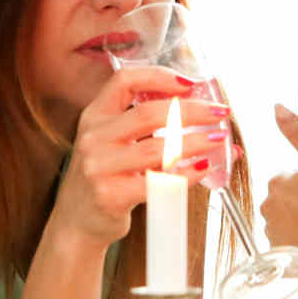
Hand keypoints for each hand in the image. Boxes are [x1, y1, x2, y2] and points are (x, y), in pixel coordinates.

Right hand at [50, 66, 226, 249]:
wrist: (77, 222)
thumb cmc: (106, 179)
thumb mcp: (114, 144)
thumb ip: (151, 130)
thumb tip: (211, 125)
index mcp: (95, 116)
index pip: (124, 81)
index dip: (159, 76)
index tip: (190, 83)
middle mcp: (93, 137)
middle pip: (148, 113)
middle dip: (191, 110)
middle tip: (220, 113)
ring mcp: (99, 167)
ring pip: (157, 148)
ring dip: (195, 142)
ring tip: (218, 139)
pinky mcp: (110, 195)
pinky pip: (157, 181)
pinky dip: (186, 174)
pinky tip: (203, 168)